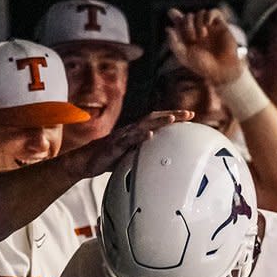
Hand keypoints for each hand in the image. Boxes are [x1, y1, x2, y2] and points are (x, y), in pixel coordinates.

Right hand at [67, 109, 193, 178]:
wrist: (85, 162)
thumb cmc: (108, 159)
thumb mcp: (131, 156)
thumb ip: (144, 154)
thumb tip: (161, 161)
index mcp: (136, 132)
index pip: (157, 120)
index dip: (173, 117)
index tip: (190, 117)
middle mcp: (131, 130)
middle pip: (154, 117)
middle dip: (173, 115)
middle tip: (189, 114)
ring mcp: (122, 136)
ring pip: (143, 125)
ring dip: (159, 121)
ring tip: (173, 119)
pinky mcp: (115, 145)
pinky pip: (129, 139)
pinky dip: (140, 136)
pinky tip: (150, 135)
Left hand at [166, 8, 243, 85]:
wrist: (223, 70)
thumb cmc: (203, 67)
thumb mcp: (184, 57)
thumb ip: (174, 44)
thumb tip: (168, 28)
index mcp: (188, 38)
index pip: (179, 21)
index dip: (174, 15)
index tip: (172, 14)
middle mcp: (198, 31)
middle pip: (188, 16)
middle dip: (187, 24)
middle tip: (192, 38)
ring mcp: (210, 28)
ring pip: (200, 13)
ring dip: (198, 22)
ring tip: (202, 36)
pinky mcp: (221, 26)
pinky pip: (214, 12)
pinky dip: (209, 15)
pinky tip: (207, 24)